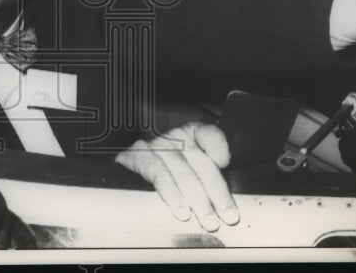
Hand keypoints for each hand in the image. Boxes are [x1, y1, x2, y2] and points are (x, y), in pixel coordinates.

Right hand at [114, 122, 239, 231]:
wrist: (127, 174)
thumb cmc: (171, 174)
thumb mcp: (194, 170)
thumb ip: (211, 176)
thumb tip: (224, 192)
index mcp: (193, 134)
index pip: (209, 135)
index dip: (218, 147)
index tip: (225, 163)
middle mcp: (176, 138)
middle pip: (201, 163)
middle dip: (217, 193)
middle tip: (228, 216)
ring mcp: (157, 146)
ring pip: (183, 172)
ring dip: (198, 200)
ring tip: (208, 220)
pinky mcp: (138, 156)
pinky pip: (159, 175)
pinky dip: (172, 194)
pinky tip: (181, 210)